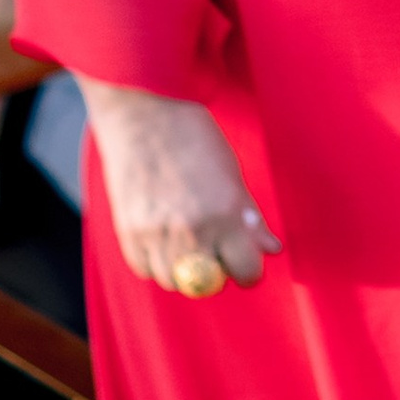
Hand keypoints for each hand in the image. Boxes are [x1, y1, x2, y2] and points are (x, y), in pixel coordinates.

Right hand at [78, 82, 278, 292]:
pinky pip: (145, 270)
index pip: (246, 271)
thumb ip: (251, 218)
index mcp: (225, 216)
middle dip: (217, 272)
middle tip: (217, 249)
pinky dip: (155, 262)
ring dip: (184, 270)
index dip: (249, 269)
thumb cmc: (196, 140)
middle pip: (208, 284)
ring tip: (188, 241)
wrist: (146, 116)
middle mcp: (191, 231)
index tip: (246, 261)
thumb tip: (272, 249)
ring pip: (174, 282)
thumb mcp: (233, 176)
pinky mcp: (128, 234)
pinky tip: (163, 237)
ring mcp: (155, 235)